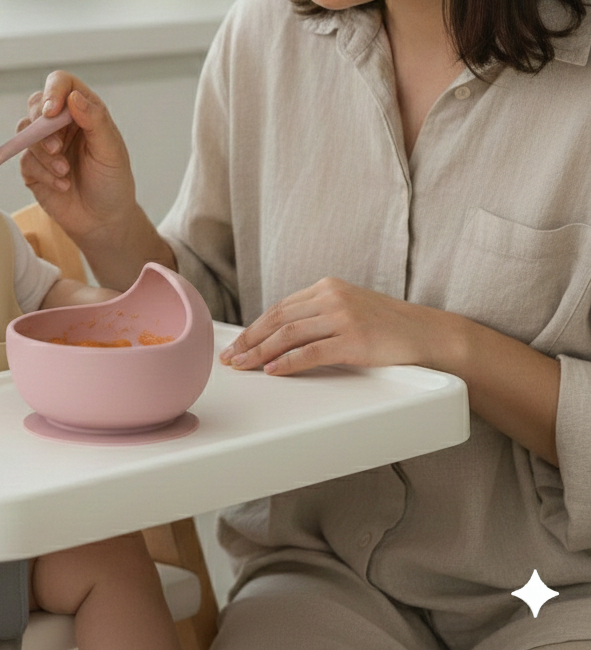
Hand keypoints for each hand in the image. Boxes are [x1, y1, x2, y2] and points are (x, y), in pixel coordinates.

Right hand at [20, 72, 137, 243]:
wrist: (102, 220)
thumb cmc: (112, 182)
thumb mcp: (111, 151)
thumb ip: (95, 120)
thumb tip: (73, 96)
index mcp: (84, 111)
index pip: (61, 83)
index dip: (53, 91)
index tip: (52, 113)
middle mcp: (61, 123)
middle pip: (37, 104)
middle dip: (43, 127)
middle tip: (57, 149)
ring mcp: (44, 144)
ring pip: (25, 132)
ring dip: (44, 154)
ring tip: (65, 172)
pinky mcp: (32, 167)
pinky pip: (25, 160)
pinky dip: (43, 173)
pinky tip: (62, 185)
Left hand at [219, 277, 441, 375]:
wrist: (428, 334)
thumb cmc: (388, 327)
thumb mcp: (348, 309)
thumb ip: (318, 315)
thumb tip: (280, 336)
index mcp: (326, 287)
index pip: (280, 308)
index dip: (254, 327)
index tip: (237, 343)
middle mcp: (331, 297)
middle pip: (278, 319)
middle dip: (250, 340)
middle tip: (230, 358)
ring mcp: (343, 317)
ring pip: (289, 334)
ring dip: (260, 352)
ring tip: (244, 366)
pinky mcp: (354, 340)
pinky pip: (312, 352)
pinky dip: (288, 362)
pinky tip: (272, 371)